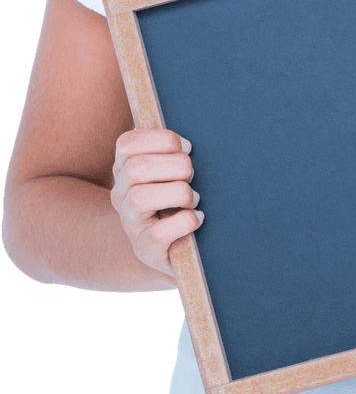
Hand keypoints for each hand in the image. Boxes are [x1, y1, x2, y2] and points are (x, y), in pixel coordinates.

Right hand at [110, 129, 202, 276]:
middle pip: (136, 168)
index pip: (127, 143)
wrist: (178, 254)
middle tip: (192, 177)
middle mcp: (121, 196)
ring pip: (140, 198)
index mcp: (125, 171)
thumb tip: (187, 146)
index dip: (161, 139)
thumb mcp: (173, 174)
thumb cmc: (180, 204)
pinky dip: (184, 222)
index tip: (187, 148)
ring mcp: (130, 224)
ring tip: (193, 200)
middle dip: (176, 166)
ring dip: (178, 193)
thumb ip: (173, 155)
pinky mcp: (145, 250)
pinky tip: (197, 219)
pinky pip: (158, 232)